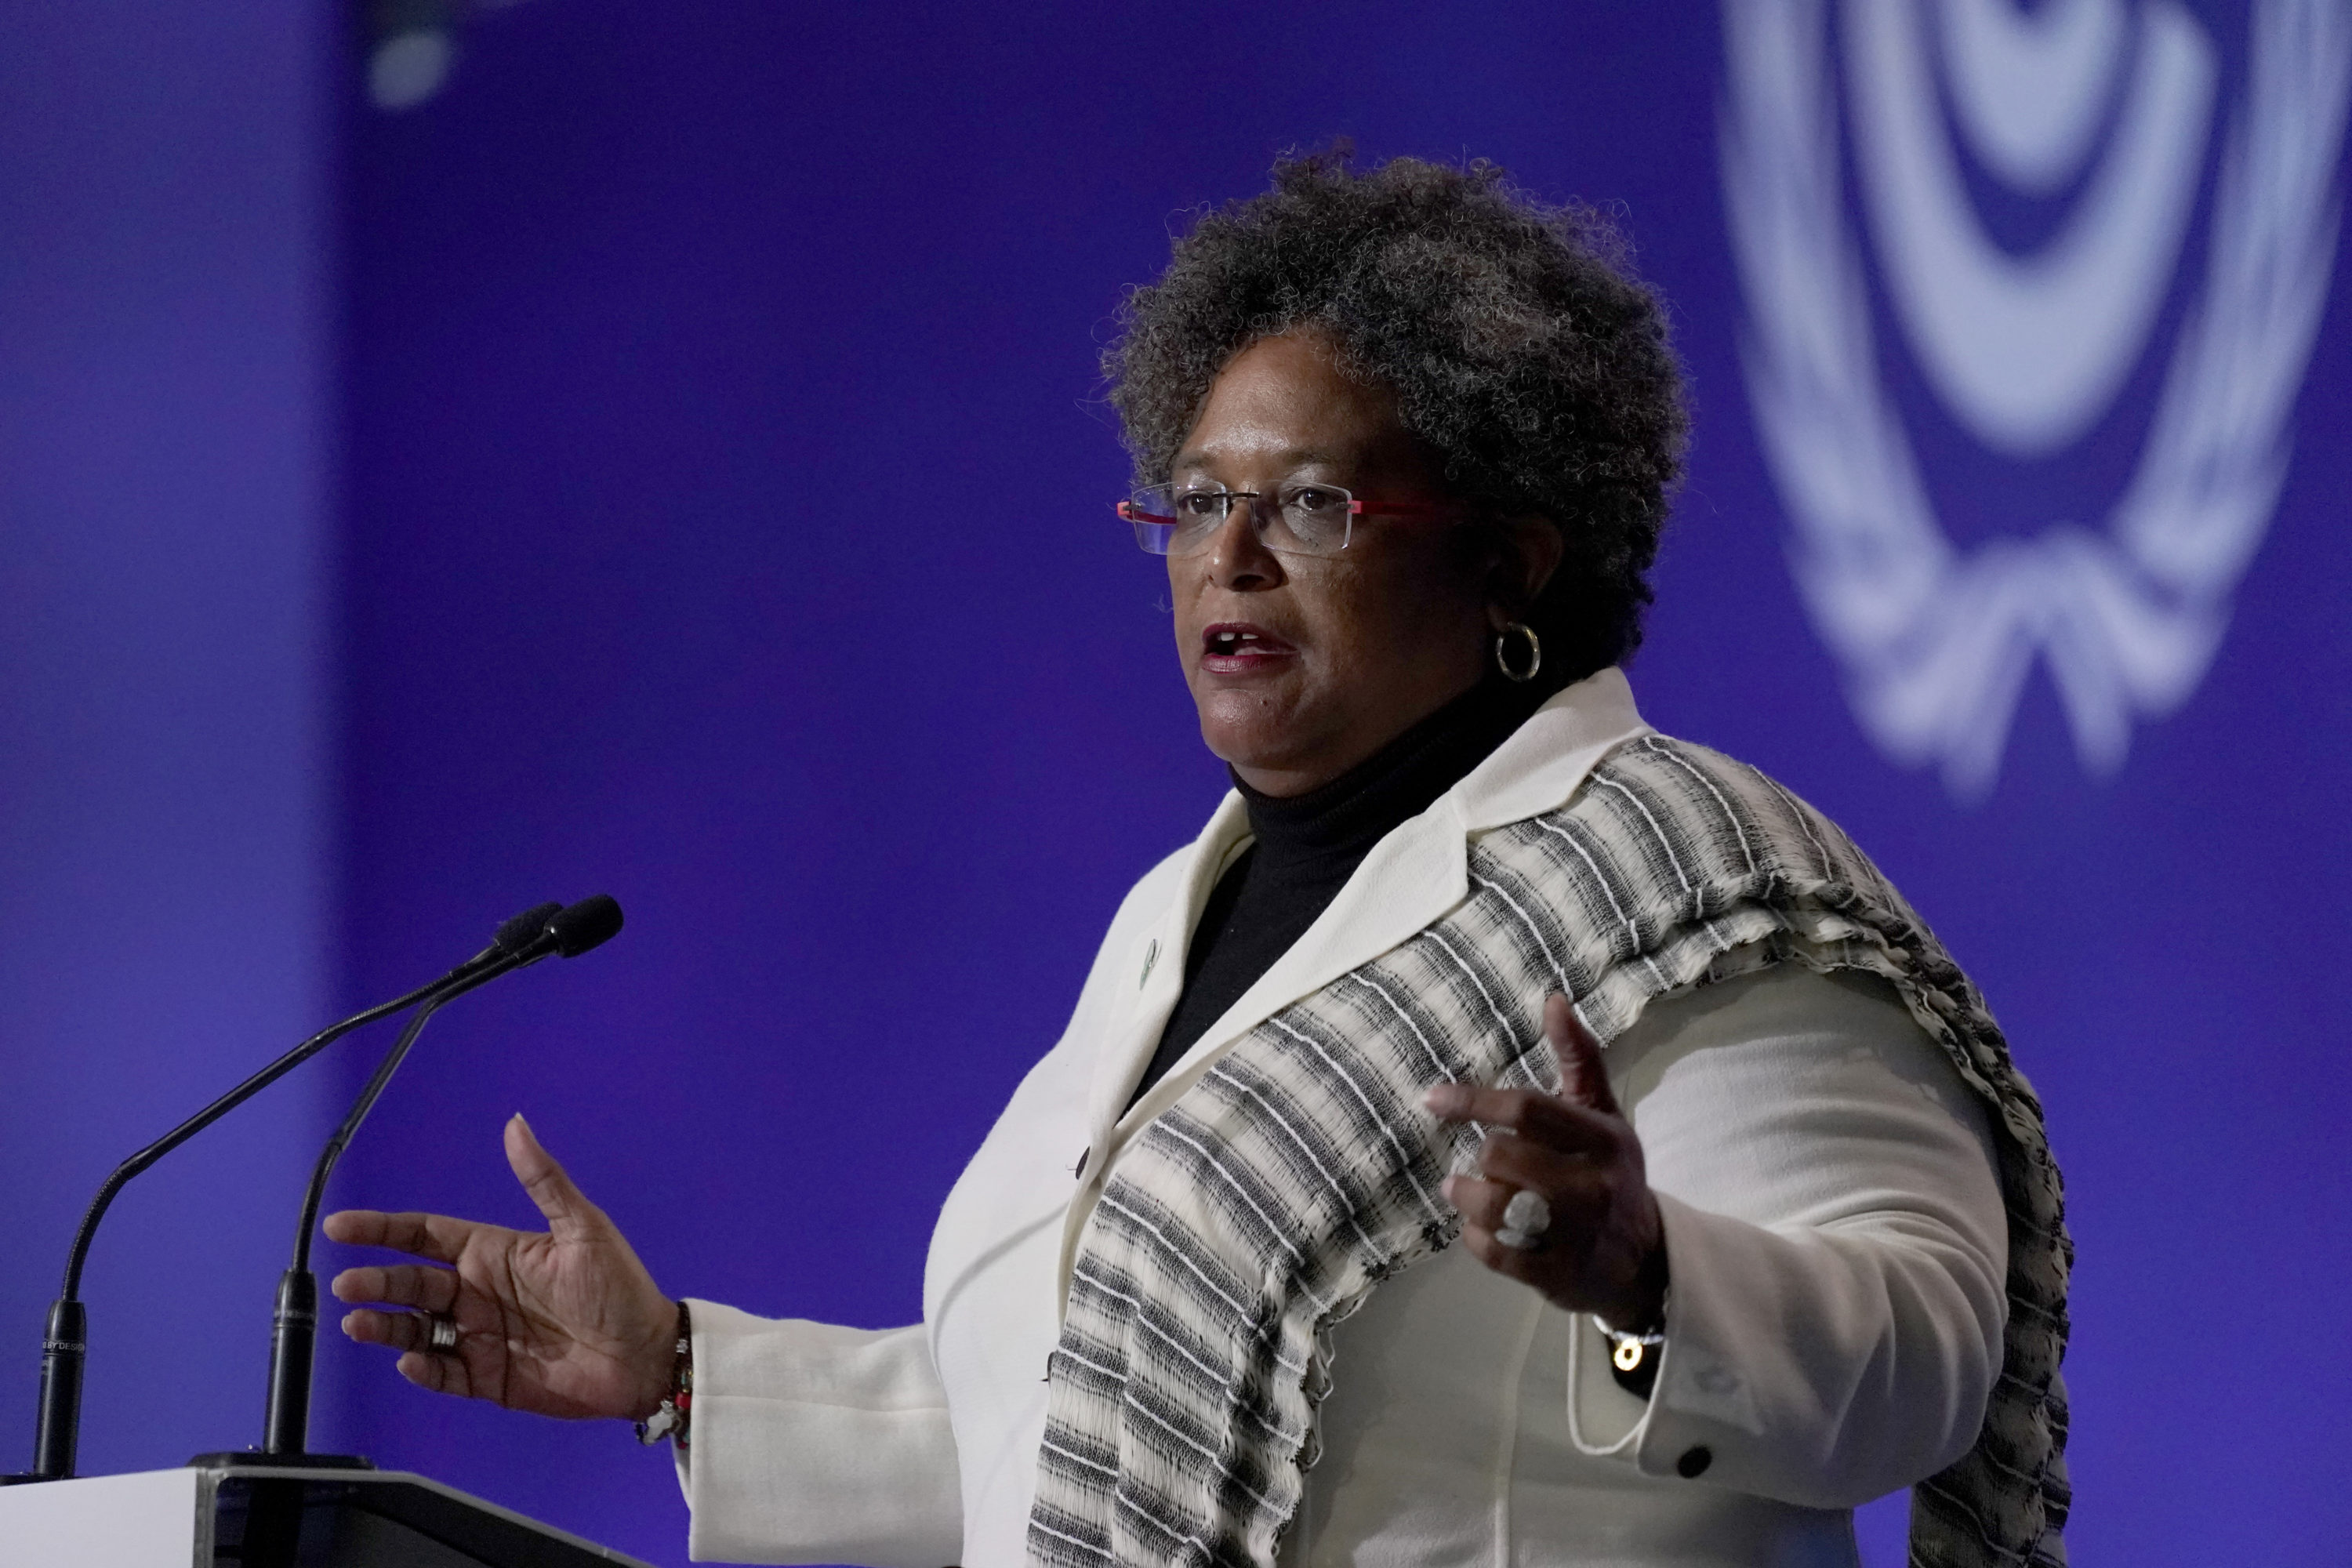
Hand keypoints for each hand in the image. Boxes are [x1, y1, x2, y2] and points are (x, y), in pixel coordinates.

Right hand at [324, 1113, 677, 1420]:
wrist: (645, 1355)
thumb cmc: (619, 1287)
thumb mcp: (582, 1228)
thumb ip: (543, 1180)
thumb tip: (516, 1124)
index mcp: (494, 1253)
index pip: (425, 1235)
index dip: (382, 1229)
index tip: (341, 1226)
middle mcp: (478, 1293)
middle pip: (411, 1284)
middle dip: (376, 1281)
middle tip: (348, 1285)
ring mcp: (480, 1337)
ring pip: (416, 1330)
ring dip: (386, 1326)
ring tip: (359, 1324)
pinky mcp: (488, 1379)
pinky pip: (444, 1374)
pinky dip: (423, 1369)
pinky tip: (412, 1361)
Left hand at [1425, 994, 1667, 1329]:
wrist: (1645, 1262)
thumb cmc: (1611, 1174)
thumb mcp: (1603, 1115)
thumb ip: (1578, 1059)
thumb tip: (1553, 1000)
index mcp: (1603, 1138)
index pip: (1526, 1108)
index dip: (1473, 1100)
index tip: (1433, 1099)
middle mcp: (1592, 1185)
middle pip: (1500, 1156)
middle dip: (1479, 1157)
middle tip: (1481, 1161)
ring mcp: (1575, 1235)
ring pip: (1491, 1205)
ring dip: (1466, 1196)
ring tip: (1466, 1191)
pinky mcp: (1556, 1276)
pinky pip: (1492, 1252)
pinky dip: (1474, 1237)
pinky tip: (1482, 1228)